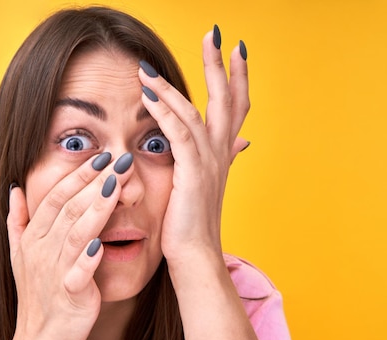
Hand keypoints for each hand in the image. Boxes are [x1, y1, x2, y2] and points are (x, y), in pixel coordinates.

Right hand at [6, 154, 132, 339]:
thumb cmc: (37, 296)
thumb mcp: (18, 256)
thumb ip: (18, 221)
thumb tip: (14, 189)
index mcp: (33, 238)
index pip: (56, 197)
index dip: (78, 175)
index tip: (102, 155)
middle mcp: (41, 250)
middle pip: (69, 208)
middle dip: (94, 181)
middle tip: (119, 159)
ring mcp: (54, 272)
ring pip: (76, 233)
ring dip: (97, 208)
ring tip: (117, 186)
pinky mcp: (70, 295)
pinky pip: (79, 273)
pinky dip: (89, 259)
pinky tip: (102, 244)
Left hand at [138, 27, 249, 265]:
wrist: (196, 258)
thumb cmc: (193, 227)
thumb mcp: (206, 187)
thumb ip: (217, 159)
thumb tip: (238, 143)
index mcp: (222, 155)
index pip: (236, 108)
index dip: (238, 78)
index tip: (236, 50)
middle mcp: (221, 155)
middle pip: (227, 100)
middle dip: (221, 66)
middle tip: (217, 33)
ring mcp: (209, 164)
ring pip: (198, 112)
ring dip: (175, 85)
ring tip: (150, 66)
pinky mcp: (192, 175)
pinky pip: (179, 135)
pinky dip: (165, 111)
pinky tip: (149, 94)